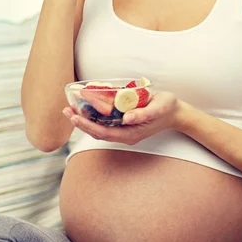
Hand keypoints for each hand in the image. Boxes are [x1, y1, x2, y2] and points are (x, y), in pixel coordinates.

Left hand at [63, 91, 180, 144]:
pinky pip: (105, 122)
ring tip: (70, 109)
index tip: (75, 117)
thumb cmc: (166, 108)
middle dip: (80, 123)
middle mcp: (124, 134)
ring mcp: (123, 129)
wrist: (175, 112)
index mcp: (130, 134)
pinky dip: (93, 115)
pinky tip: (85, 107)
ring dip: (84, 119)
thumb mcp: (158, 108)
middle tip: (66, 110)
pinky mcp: (124, 122)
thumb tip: (127, 118)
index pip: (103, 132)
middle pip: (97, 131)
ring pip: (99, 127)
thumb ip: (144, 114)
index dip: (87, 126)